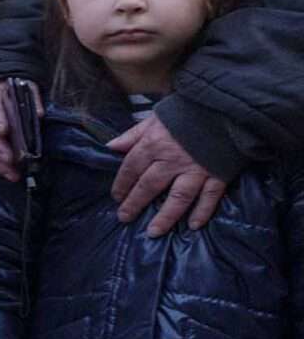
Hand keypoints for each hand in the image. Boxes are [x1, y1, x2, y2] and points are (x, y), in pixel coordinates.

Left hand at [106, 113, 226, 234]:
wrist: (228, 106)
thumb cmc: (188, 110)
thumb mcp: (156, 117)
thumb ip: (133, 134)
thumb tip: (111, 147)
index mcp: (154, 144)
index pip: (131, 168)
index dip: (122, 184)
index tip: (116, 196)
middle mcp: (172, 160)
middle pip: (149, 186)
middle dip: (135, 204)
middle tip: (124, 218)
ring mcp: (197, 169)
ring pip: (178, 198)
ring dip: (165, 217)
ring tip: (154, 232)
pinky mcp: (219, 173)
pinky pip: (210, 196)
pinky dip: (203, 212)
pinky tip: (194, 225)